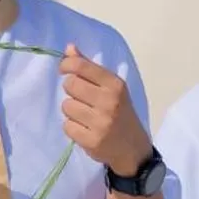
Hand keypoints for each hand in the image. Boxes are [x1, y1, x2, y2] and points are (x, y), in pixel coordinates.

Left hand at [60, 45, 151, 175]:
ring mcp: (100, 123)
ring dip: (72, 111)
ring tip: (86, 117)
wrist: (134, 149)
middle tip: (82, 99)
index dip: (67, 65)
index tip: (64, 70)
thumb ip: (89, 68)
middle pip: (70, 85)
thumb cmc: (121, 113)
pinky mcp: (92, 141)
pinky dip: (73, 128)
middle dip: (71, 91)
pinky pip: (67, 126)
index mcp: (115, 85)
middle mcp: (109, 102)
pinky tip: (85, 130)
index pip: (81, 66)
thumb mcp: (112, 88)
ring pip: (66, 106)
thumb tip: (69, 48)